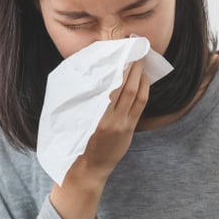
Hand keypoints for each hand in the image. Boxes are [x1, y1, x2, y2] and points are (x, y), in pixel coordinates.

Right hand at [50, 61, 147, 218]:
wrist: (86, 170)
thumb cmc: (75, 142)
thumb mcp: (75, 119)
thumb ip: (86, 100)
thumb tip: (94, 74)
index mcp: (94, 116)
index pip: (111, 85)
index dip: (119, 67)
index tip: (120, 51)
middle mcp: (110, 119)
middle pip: (126, 86)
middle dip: (132, 66)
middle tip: (134, 48)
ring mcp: (122, 125)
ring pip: (136, 94)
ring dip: (140, 75)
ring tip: (140, 59)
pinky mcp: (129, 129)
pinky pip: (140, 105)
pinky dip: (144, 89)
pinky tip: (143, 78)